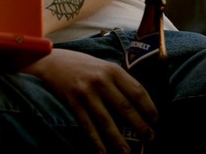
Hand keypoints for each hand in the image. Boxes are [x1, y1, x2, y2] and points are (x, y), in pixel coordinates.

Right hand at [23, 49, 157, 152]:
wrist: (50, 60)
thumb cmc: (80, 64)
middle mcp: (100, 80)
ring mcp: (86, 92)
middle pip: (125, 108)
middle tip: (150, 139)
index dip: (149, 108)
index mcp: (112, 70)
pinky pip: (87, 125)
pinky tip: (102, 152)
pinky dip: (95, 141)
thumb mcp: (102, 66)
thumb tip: (137, 104)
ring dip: (118, 139)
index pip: (137, 91)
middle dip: (140, 126)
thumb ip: (118, 81)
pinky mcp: (73, 102)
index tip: (155, 121)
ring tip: (127, 152)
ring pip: (106, 121)